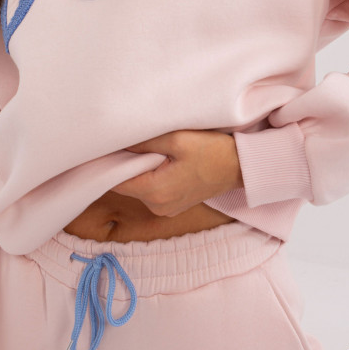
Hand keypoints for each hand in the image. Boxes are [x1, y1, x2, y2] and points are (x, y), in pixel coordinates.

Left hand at [113, 129, 243, 216]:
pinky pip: (152, 191)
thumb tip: (119, 143)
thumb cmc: (212, 151)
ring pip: (139, 187)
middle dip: (128, 164)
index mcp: (155, 192)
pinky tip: (164, 162)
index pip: (116, 180)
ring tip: (155, 151)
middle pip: (127, 184)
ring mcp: (165, 210)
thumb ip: (144, 142)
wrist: (240, 166)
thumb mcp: (177, 139)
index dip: (111, 163)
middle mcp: (157, 207)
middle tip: (136, 142)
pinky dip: (152, 177)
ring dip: (142, 170)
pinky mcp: (173, 206)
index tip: (108, 146)